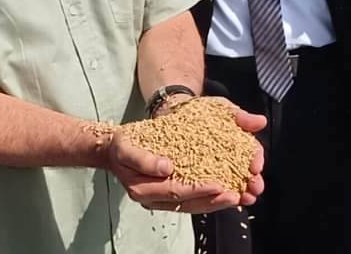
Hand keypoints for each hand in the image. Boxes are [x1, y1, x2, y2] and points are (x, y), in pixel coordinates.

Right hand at [105, 99, 266, 213]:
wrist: (113, 149)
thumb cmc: (121, 145)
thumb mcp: (125, 146)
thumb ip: (143, 159)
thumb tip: (167, 168)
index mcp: (142, 189)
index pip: (175, 191)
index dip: (198, 189)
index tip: (219, 185)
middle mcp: (153, 199)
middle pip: (187, 203)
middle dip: (213, 201)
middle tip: (236, 195)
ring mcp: (160, 199)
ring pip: (191, 205)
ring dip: (214, 203)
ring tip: (236, 197)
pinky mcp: (168, 195)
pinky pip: (189, 200)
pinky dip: (207, 198)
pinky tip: (223, 193)